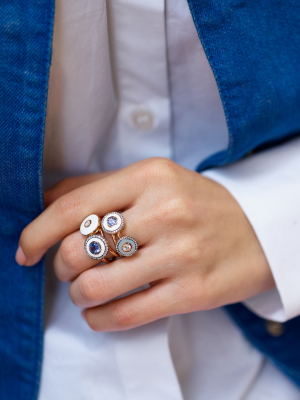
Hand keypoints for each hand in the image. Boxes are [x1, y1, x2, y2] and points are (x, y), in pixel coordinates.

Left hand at [16, 158, 274, 330]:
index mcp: (149, 177)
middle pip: (77, 249)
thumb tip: (48, 201)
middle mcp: (164, 212)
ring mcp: (180, 254)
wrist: (259, 231)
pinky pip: (123, 315)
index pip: (73, 207)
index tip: (25, 250)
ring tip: (88, 289)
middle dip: (61, 266)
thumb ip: (100, 186)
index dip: (37, 232)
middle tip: (71, 267)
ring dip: (79, 294)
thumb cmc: (198, 205)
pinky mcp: (192, 292)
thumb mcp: (154, 180)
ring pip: (95, 286)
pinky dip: (98, 319)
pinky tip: (100, 312)